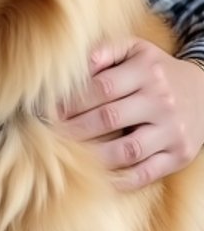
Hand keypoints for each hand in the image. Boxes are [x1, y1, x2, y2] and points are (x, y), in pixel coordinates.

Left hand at [59, 38, 203, 189]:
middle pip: (109, 118)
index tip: (50, 111)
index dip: (71, 101)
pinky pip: (147, 173)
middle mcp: (162, 101)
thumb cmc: (157, 71)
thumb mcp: (137, 50)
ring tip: (70, 156)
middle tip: (51, 135)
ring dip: (93, 156)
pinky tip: (100, 178)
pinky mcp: (179, 155)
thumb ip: (105, 50)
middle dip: (74, 128)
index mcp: (147, 71)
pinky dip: (121, 180)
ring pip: (127, 150)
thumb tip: (75, 62)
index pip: (101, 87)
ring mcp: (172, 131)